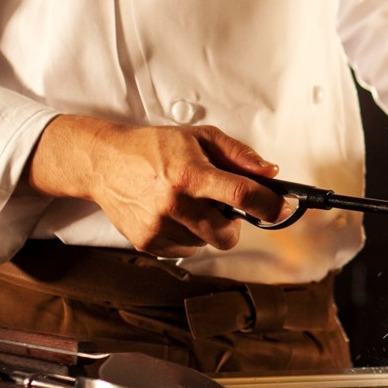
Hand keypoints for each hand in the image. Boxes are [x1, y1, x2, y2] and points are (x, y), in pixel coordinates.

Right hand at [23, 114, 289, 255]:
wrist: (105, 163)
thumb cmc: (155, 147)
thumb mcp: (199, 137)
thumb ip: (238, 155)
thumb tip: (270, 173)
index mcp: (190, 173)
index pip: (241, 194)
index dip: (268, 205)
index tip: (282, 208)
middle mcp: (174, 203)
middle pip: (227, 234)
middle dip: (234, 224)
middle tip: (223, 205)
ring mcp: (159, 226)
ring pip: (206, 243)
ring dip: (207, 227)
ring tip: (189, 203)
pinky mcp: (147, 242)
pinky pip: (185, 249)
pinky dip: (187, 235)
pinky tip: (172, 213)